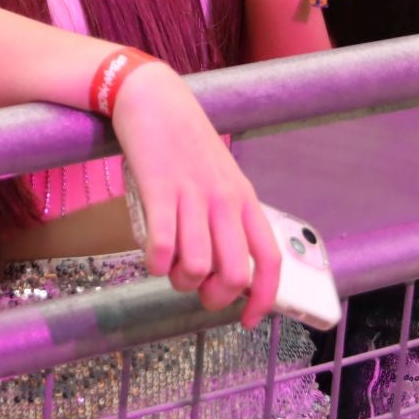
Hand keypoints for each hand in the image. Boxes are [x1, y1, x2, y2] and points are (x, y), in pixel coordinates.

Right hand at [111, 62, 279, 329]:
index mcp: (244, 199)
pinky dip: (155, 263)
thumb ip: (227, 217)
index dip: (264, 299)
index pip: (268, 260)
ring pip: (197, 267)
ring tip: (169, 266)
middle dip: (213, 297)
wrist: (154, 98)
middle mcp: (224, 200)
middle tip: (194, 288)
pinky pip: (162, 247)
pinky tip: (150, 255)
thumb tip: (225, 267)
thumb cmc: (184, 143)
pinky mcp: (159, 190)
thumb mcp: (220, 177)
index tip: (248, 320)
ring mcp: (192, 195)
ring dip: (180, 280)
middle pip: (232, 274)